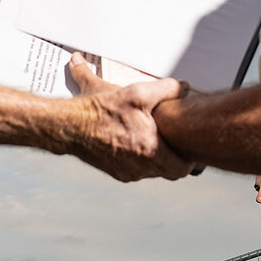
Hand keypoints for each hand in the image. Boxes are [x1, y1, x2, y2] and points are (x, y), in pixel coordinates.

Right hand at [66, 53, 192, 182]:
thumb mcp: (137, 92)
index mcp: (150, 150)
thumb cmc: (102, 110)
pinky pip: (137, 172)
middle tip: (175, 142)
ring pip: (153, 173)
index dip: (189, 160)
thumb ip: (167, 88)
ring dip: (157, 159)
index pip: (182, 169)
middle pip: (170, 172)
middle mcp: (140, 167)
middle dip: (175, 159)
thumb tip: (185, 86)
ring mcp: (127, 173)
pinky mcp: (116, 173)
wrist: (71, 126)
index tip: (189, 148)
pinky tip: (135, 144)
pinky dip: (140, 161)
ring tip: (153, 139)